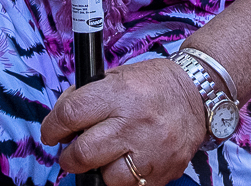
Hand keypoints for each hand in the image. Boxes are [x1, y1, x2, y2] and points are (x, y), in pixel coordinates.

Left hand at [41, 57, 209, 185]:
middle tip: (71, 152)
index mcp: (120, 93)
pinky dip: (123, 180)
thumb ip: (88, 96)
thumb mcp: (118, 75)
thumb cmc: (155, 84)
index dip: (52, 127)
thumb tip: (60, 121)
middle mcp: (134, 122)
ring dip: (98, 171)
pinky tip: (124, 164)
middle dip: (70, 156)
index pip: (71, 114)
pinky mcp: (164, 170)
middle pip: (84, 152)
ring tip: (103, 158)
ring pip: (107, 178)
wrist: (199, 94)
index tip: (51, 133)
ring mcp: (151, 149)